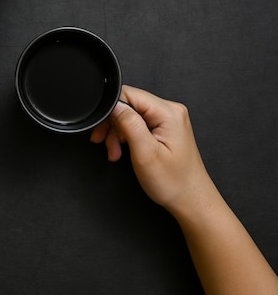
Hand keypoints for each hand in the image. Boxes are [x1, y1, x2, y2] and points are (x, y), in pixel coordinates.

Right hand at [90, 85, 213, 213]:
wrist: (190, 200)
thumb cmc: (173, 182)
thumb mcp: (145, 153)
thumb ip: (129, 124)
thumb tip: (114, 105)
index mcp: (168, 113)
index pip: (129, 95)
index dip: (111, 110)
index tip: (103, 129)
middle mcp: (170, 112)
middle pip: (128, 105)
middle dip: (113, 125)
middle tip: (106, 145)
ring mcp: (168, 120)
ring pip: (131, 115)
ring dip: (117, 134)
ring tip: (114, 152)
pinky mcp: (164, 129)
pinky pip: (138, 124)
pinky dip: (126, 137)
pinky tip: (122, 150)